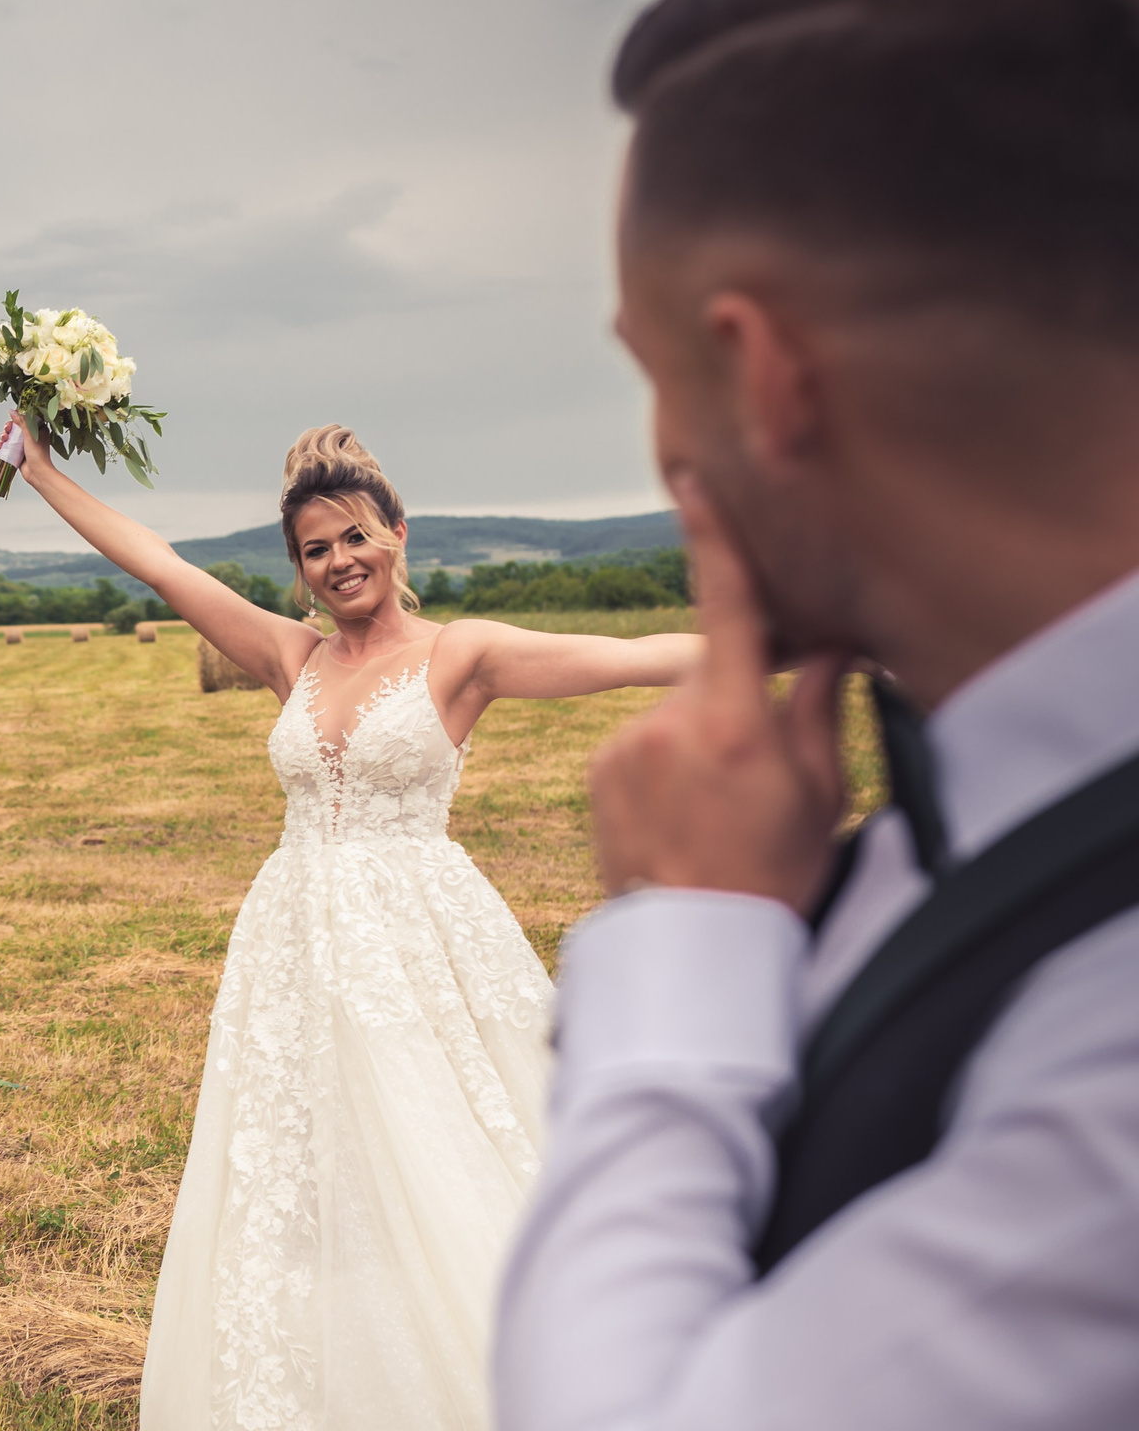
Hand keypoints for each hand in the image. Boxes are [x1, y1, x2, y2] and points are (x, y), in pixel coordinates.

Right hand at [7, 411, 54, 475]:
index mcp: (38, 429)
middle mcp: (32, 436)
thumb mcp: (29, 435)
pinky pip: (8, 446)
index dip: (18, 417)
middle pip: (16, 427)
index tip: (12, 418)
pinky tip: (0, 446)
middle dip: (9, 427)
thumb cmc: (38, 455)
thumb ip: (21, 422)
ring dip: (4, 436)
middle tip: (7, 429)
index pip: (26, 418)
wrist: (37, 473)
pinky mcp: (18, 452)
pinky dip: (3, 445)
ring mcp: (24, 444)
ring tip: (3, 439)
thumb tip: (12, 411)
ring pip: (11, 436)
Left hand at [588, 475, 847, 913]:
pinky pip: (640, 747)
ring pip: (672, 714)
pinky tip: (684, 817)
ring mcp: (624, 748)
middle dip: (733, 702)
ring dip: (696, 741)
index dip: (713, 543)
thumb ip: (820, 705)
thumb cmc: (777, 870)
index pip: (724, 610)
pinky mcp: (596, 772)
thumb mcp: (820, 789)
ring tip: (718, 811)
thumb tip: (835, 644)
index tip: (694, 485)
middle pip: (707, 675)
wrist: (696, 945)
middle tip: (757, 775)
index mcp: (732, 720)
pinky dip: (665, 767)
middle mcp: (667, 724)